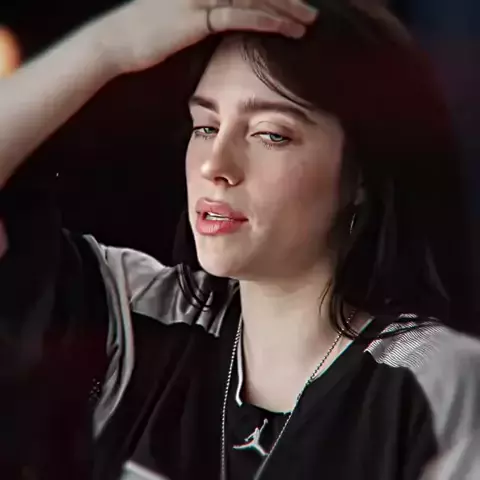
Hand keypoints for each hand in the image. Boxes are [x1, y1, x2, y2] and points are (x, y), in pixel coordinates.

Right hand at [100, 0, 318, 74]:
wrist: (116, 40)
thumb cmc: (146, 31)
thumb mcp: (177, 15)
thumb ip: (204, 12)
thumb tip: (223, 19)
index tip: (295, 4)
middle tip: (311, 13)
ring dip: (283, 9)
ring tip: (307, 23)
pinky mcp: (195, 15)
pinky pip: (236, 15)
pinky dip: (262, 20)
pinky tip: (283, 27)